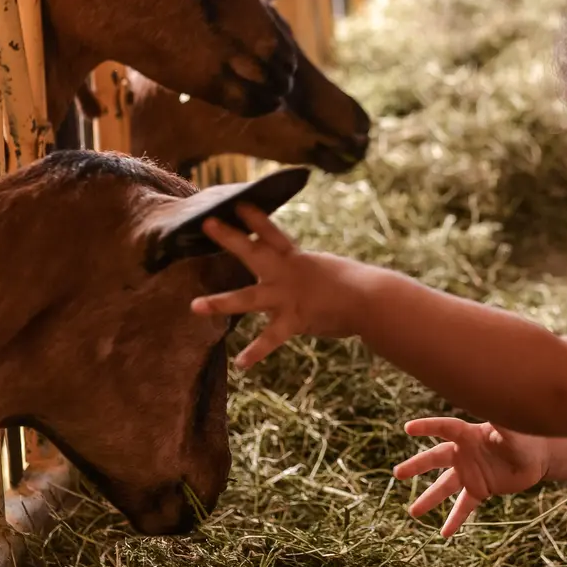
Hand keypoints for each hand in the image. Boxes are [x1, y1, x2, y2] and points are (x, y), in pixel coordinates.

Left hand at [189, 204, 360, 367]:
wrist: (371, 300)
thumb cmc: (353, 285)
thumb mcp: (324, 268)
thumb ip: (301, 270)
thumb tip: (292, 271)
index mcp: (295, 258)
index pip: (271, 232)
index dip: (253, 218)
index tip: (236, 203)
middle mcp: (286, 273)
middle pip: (252, 252)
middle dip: (229, 238)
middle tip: (207, 224)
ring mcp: (288, 297)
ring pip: (248, 298)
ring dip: (221, 302)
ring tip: (195, 306)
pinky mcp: (294, 320)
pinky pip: (271, 339)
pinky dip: (256, 352)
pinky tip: (241, 364)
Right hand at [394, 418, 551, 536]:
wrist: (537, 457)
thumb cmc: (525, 436)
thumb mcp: (513, 429)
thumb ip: (502, 421)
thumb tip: (496, 404)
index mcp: (469, 435)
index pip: (445, 429)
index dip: (428, 427)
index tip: (408, 428)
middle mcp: (464, 453)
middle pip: (435, 458)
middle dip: (417, 466)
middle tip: (398, 474)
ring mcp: (469, 473)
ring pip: (444, 486)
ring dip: (429, 499)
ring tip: (413, 513)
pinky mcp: (479, 489)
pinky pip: (463, 506)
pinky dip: (455, 519)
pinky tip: (444, 533)